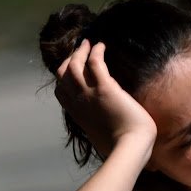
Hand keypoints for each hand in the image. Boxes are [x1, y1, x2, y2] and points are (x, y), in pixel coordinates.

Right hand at [54, 40, 156, 158]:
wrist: (130, 148)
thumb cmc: (120, 147)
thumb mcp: (100, 135)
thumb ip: (98, 124)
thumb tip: (105, 122)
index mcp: (77, 115)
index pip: (60, 91)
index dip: (64, 77)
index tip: (73, 68)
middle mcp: (78, 103)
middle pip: (62, 74)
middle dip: (69, 59)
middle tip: (80, 49)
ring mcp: (89, 95)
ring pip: (74, 65)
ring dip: (80, 50)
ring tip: (88, 42)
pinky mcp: (105, 89)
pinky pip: (95, 62)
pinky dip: (96, 50)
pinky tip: (101, 45)